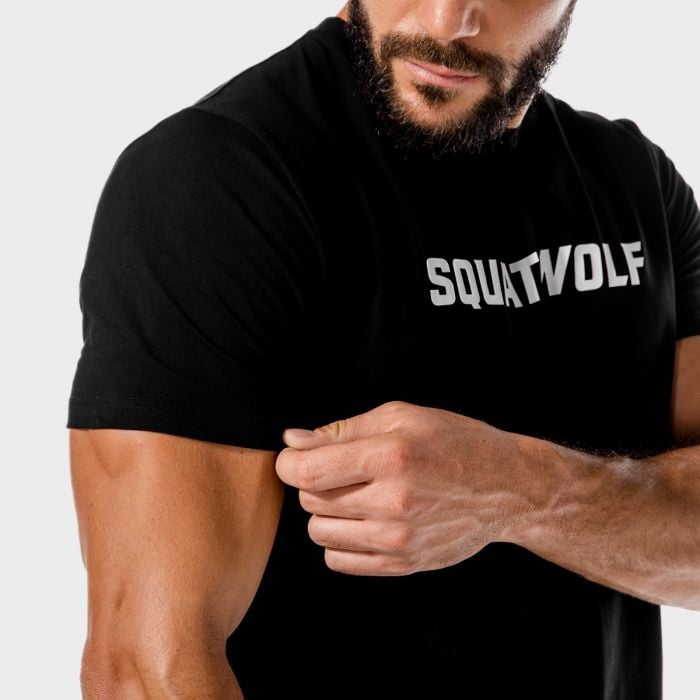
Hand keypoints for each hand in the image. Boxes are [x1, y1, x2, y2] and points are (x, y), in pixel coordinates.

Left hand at [275, 400, 530, 575]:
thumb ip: (342, 430)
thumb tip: (293, 441)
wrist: (506, 486)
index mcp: (390, 457)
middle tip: (343, 470)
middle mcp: (393, 502)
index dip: (289, 463)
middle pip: (310, 501)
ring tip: (356, 495)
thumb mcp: (400, 416)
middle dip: (315, 482)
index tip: (297, 458)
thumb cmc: (451, 441)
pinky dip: (341, 540)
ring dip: (327, 512)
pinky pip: (339, 561)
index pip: (306, 472)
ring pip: (320, 533)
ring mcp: (399, 540)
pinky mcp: (403, 565)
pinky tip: (363, 520)